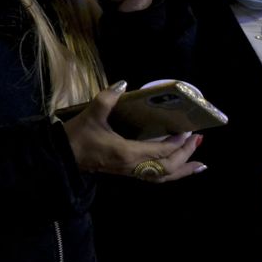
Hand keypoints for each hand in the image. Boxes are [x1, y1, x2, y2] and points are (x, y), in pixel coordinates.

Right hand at [61, 81, 204, 181]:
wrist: (62, 156)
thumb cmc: (76, 136)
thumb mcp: (91, 115)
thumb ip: (107, 98)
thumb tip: (123, 84)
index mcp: (127, 153)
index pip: (161, 151)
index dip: (178, 142)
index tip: (189, 129)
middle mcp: (132, 166)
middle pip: (168, 167)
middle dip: (186, 155)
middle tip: (199, 139)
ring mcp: (130, 172)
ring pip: (163, 177)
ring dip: (182, 170)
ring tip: (200, 164)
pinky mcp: (126, 172)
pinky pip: (154, 177)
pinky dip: (170, 174)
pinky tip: (177, 168)